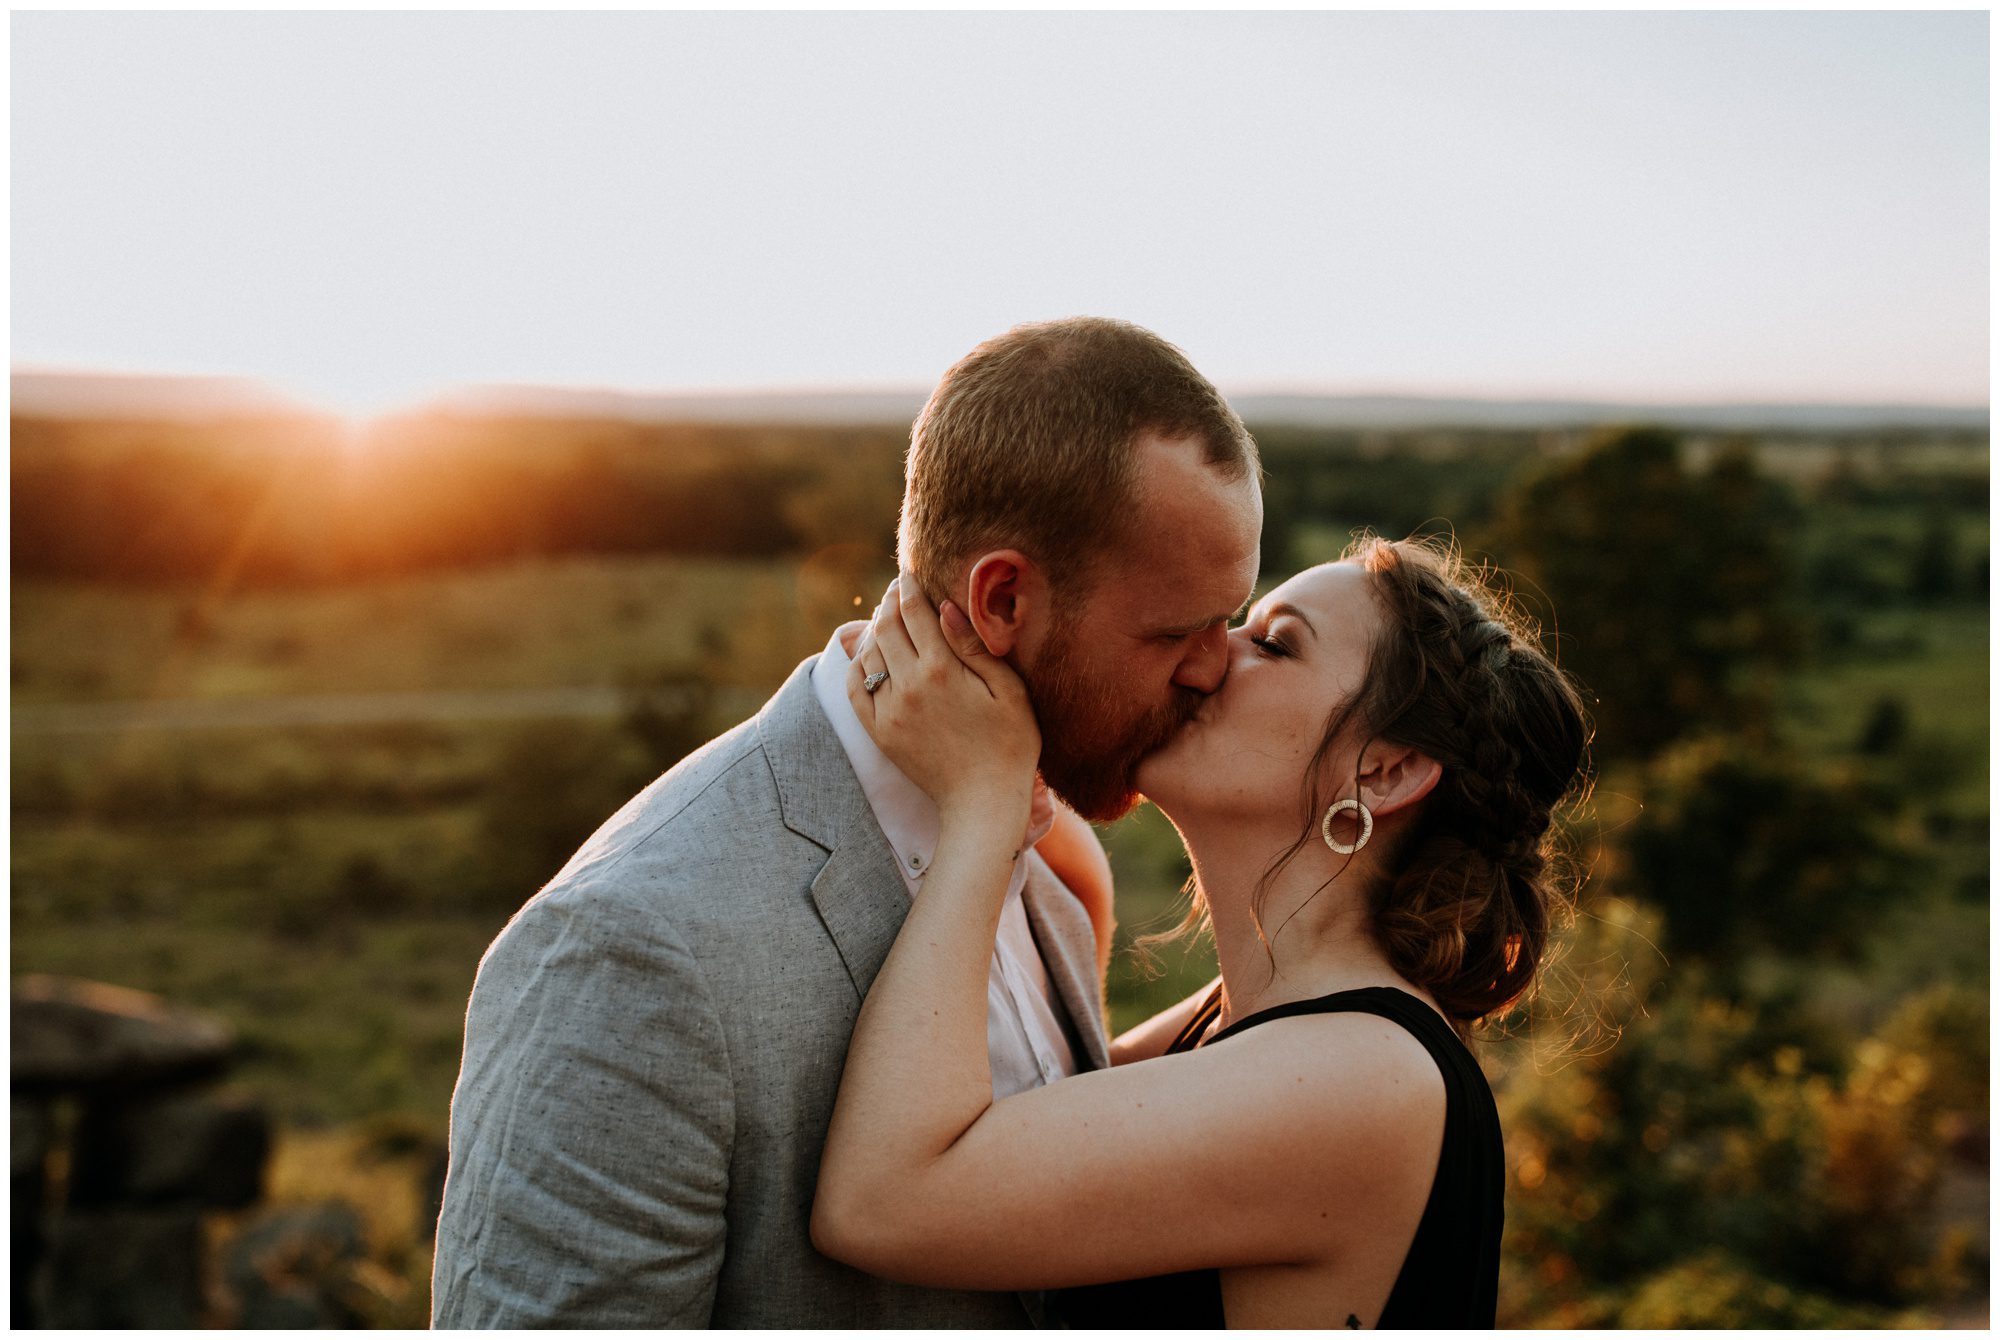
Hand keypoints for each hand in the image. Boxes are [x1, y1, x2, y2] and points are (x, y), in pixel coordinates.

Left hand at [847, 575, 1039, 828]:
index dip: (909, 587)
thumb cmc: (1010, 744)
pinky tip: (870, 656)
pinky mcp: (880, 732)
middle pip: (886, 627)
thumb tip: (945, 607)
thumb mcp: (1008, 690)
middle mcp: (909, 686)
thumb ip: (975, 646)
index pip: (915, 613)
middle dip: (890, 602)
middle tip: (897, 589)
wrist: (983, 801)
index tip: (908, 572)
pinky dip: (858, 665)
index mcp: (942, 670)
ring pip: (868, 654)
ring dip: (875, 630)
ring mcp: (889, 710)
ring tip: (887, 619)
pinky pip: (856, 687)